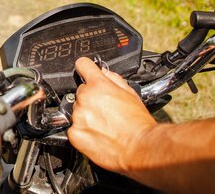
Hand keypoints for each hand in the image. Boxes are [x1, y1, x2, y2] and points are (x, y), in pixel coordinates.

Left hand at [67, 57, 156, 173]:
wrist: (140, 149)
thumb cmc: (138, 123)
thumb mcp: (131, 93)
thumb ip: (114, 79)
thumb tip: (104, 72)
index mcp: (98, 85)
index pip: (83, 65)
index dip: (85, 68)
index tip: (85, 71)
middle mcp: (85, 98)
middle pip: (81, 92)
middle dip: (90, 99)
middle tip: (105, 111)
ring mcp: (78, 116)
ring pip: (77, 110)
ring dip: (86, 116)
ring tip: (104, 125)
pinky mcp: (74, 133)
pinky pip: (74, 128)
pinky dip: (83, 132)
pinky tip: (98, 135)